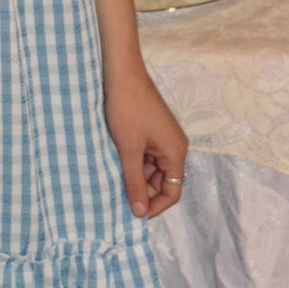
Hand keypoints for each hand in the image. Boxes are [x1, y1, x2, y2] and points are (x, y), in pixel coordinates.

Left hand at [104, 64, 186, 218]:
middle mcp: (174, 146)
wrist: (121, 73)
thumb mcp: (129, 150)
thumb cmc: (127, 109)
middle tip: (117, 201)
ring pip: (151, 170)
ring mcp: (162, 138)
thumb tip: (139, 213)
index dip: (154, 207)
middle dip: (143, 193)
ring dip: (135, 178)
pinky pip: (144, 156)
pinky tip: (113, 167)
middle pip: (162, 182)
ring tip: (112, 184)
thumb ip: (135, 182)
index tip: (132, 215)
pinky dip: (131, 164)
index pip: (173, 192)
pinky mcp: (150, 131)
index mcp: (176, 152)